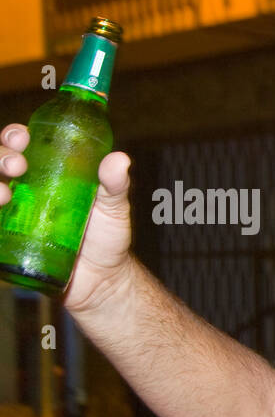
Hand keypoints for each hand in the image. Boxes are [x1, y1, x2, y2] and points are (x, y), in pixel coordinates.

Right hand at [0, 123, 133, 312]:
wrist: (102, 279)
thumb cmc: (106, 238)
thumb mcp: (114, 208)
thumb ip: (115, 185)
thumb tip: (119, 159)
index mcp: (44, 173)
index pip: (18, 145)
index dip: (13, 137)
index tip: (22, 138)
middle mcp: (22, 190)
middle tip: (17, 166)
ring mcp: (11, 216)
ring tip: (3, 195)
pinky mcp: (6, 242)